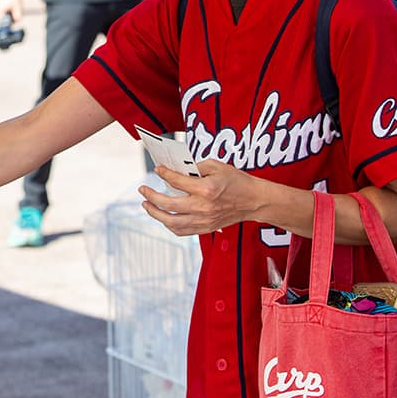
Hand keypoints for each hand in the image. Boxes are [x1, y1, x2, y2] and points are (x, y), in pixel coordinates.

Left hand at [138, 159, 261, 236]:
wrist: (254, 200)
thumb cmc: (237, 181)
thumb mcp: (216, 166)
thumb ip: (195, 167)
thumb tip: (176, 170)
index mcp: (206, 189)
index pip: (177, 181)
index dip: (164, 174)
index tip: (157, 169)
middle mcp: (203, 207)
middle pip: (169, 205)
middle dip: (151, 197)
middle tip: (143, 190)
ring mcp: (204, 220)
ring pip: (172, 222)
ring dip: (155, 214)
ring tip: (147, 205)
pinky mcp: (206, 228)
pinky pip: (182, 231)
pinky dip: (169, 225)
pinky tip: (163, 217)